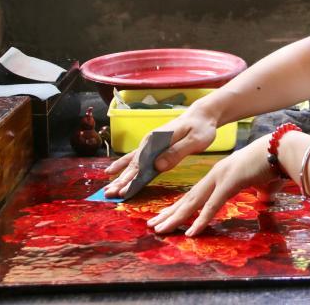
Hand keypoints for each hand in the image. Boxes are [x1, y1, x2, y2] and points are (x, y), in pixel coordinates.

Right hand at [103, 107, 217, 197]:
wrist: (201, 115)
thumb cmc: (200, 127)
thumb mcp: (194, 140)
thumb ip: (176, 152)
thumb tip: (158, 166)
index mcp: (157, 139)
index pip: (141, 163)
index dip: (131, 179)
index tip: (122, 191)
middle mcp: (149, 141)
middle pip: (133, 165)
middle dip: (120, 181)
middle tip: (108, 194)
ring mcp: (150, 144)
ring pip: (132, 163)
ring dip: (120, 176)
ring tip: (107, 189)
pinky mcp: (153, 147)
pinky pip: (136, 158)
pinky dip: (124, 167)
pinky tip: (114, 173)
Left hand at [146, 135, 280, 235]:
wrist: (282, 148)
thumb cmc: (274, 163)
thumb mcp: (263, 182)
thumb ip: (261, 192)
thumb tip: (265, 199)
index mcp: (222, 174)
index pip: (196, 193)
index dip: (180, 206)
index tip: (166, 216)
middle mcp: (216, 175)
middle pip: (189, 198)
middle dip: (170, 213)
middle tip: (153, 225)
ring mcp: (222, 177)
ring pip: (194, 201)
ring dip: (176, 217)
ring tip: (160, 229)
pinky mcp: (230, 182)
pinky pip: (213, 205)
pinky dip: (201, 219)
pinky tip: (191, 231)